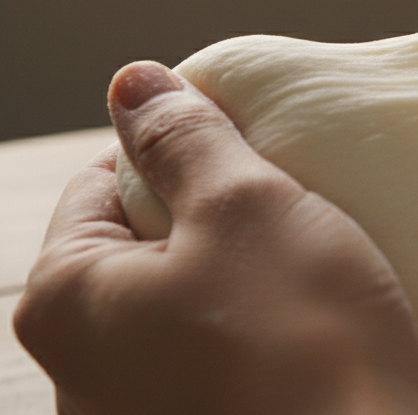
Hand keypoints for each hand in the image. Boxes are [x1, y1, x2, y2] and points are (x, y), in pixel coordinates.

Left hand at [12, 62, 417, 414]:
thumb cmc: (304, 337)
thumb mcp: (246, 206)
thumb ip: (184, 136)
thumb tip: (133, 82)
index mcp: (63, 305)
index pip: (99, 185)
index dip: (178, 148)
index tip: (251, 145)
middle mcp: (81, 375)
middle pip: (140, 249)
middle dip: (212, 214)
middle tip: (288, 196)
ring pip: (185, 306)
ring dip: (242, 274)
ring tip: (310, 257)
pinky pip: (219, 360)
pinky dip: (259, 331)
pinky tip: (312, 321)